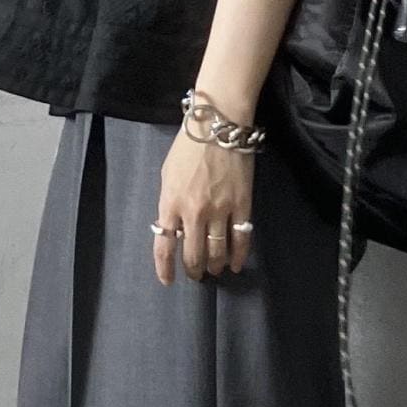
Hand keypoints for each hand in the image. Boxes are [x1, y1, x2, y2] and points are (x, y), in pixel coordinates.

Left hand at [151, 130, 254, 284]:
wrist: (219, 125)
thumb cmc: (188, 147)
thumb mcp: (167, 175)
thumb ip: (169, 204)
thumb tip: (175, 229)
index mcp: (171, 203)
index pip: (164, 246)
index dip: (165, 269)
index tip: (168, 281)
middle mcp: (194, 212)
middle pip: (193, 254)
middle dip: (193, 269)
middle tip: (196, 274)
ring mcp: (220, 209)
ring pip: (217, 251)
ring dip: (215, 265)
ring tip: (214, 270)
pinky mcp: (242, 204)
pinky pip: (241, 238)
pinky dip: (239, 255)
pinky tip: (236, 264)